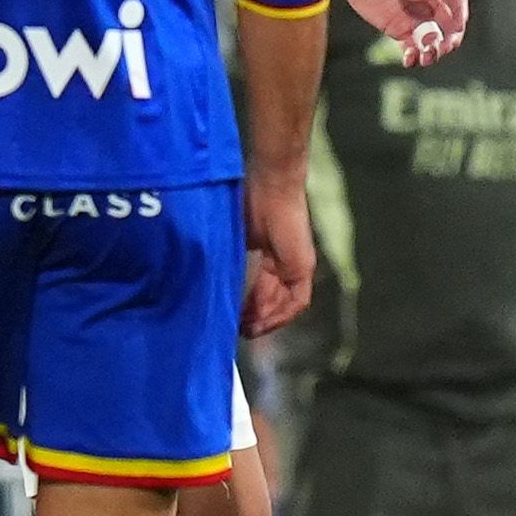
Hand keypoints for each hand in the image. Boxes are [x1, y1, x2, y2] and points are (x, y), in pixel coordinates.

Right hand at [243, 169, 315, 336]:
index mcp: (270, 254)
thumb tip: (212, 279)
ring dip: (266, 320)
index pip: (260, 289)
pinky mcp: (303, 267)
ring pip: (284, 304)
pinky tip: (263, 322)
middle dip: (255, 318)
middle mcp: (285, 263)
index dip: (247, 306)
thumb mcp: (235, 238)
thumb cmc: (249, 201)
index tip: (232, 317)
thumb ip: (230, 259)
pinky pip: (297, 301)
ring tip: (246, 330)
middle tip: (237, 330)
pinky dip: (281, 314)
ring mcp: (296, 266)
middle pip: (272, 300)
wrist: (271, 185)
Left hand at [333, 0, 469, 66]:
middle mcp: (428, 1)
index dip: (459, 15)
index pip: (455, 0)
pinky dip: (413, 56)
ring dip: (433, 52)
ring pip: (432, 39)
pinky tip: (409, 61)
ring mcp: (415, 17)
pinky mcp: (400, 29)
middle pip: (448, 25)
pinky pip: (412, 47)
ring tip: (425, 59)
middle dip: (448, 39)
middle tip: (440, 49)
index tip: (456, 29)